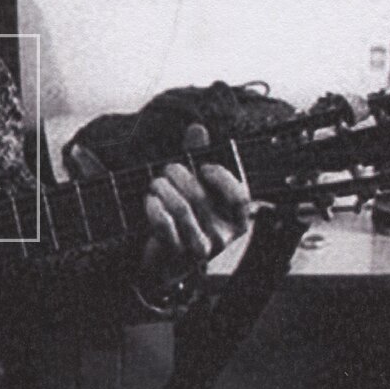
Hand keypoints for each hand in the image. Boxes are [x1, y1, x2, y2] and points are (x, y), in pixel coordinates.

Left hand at [139, 123, 250, 291]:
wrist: (164, 260)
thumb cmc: (185, 219)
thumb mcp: (196, 189)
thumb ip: (197, 158)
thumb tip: (197, 128)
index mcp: (237, 220)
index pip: (240, 197)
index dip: (222, 178)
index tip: (203, 166)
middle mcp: (223, 236)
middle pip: (201, 197)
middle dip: (178, 175)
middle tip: (166, 170)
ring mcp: (201, 248)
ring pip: (180, 208)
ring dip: (162, 188)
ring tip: (155, 184)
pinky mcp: (177, 254)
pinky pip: (164, 224)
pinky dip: (154, 207)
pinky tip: (149, 200)